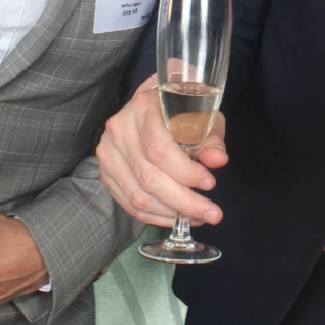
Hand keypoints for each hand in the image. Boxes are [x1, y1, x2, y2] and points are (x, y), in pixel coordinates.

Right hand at [96, 75, 227, 228]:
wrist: (152, 108)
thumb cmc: (182, 112)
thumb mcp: (203, 117)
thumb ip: (211, 139)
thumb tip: (218, 160)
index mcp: (144, 108)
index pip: (159, 149)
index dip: (186, 172)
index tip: (210, 183)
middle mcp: (120, 129)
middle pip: (148, 177)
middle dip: (184, 202)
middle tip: (210, 213)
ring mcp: (109, 152)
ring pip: (138, 196)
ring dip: (170, 213)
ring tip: (196, 216)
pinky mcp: (106, 172)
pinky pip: (128, 203)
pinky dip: (155, 216)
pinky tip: (175, 216)